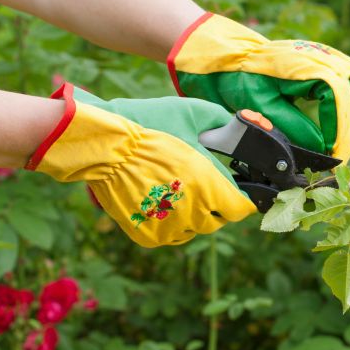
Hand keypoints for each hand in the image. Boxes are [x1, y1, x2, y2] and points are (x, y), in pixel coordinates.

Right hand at [26, 84, 256, 246]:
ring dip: (195, 214)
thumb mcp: (195, 113)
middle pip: (219, 220)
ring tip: (182, 192)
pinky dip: (172, 222)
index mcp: (209, 186)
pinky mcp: (149, 237)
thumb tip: (245, 125)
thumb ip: (225, 123)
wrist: (104, 144)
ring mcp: (170, 228)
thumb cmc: (150, 124)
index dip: (241, 199)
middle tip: (206, 187)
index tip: (239, 193)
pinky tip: (165, 202)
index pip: (240, 208)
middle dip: (217, 205)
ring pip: (196, 229)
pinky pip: (172, 234)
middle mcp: (192, 212)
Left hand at [167, 13, 349, 162]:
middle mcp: (320, 55)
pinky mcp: (324, 62)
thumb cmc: (233, 79)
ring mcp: (325, 56)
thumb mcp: (256, 107)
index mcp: (305, 65)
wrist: (221, 55)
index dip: (340, 130)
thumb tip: (322, 148)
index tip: (333, 155)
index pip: (339, 99)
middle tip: (343, 157)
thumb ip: (290, 127)